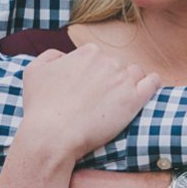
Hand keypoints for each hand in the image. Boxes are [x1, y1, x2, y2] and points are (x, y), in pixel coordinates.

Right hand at [19, 45, 159, 160]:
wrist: (53, 135)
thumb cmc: (41, 107)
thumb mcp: (34, 72)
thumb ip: (50, 56)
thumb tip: (64, 55)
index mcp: (88, 52)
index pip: (99, 57)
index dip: (94, 72)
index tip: (88, 87)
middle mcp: (108, 62)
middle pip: (117, 65)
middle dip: (111, 78)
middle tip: (100, 98)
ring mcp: (123, 80)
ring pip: (135, 72)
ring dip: (130, 81)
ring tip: (120, 97)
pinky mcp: (133, 99)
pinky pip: (152, 83)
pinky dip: (152, 83)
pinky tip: (148, 87)